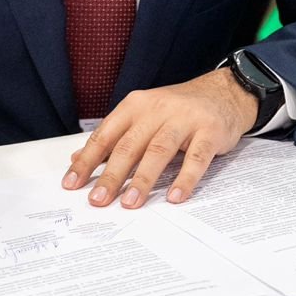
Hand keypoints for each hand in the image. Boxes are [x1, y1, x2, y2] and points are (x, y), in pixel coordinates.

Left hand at [61, 69, 256, 209]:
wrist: (224, 92)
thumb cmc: (178, 109)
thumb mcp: (143, 116)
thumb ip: (114, 137)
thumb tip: (77, 158)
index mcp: (136, 105)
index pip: (105, 135)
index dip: (87, 160)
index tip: (72, 184)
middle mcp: (158, 109)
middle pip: (129, 145)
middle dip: (111, 175)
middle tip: (98, 200)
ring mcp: (185, 119)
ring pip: (159, 151)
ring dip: (143, 179)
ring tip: (130, 203)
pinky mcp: (210, 131)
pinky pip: (196, 158)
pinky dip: (185, 179)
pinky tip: (174, 197)